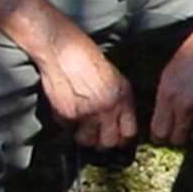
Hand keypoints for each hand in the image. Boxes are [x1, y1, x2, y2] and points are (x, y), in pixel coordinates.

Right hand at [36, 26, 139, 148]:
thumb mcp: (115, 77)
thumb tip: (119, 119)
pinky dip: (66, 124)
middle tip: (96, 136)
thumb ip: (120, 100)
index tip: (116, 137)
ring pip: (87, 141)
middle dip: (102, 142)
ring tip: (80, 128)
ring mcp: (88, 114)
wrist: (62, 49)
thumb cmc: (86, 57)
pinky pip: (67, 129)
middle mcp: (108, 109)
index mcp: (123, 99)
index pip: (129, 133)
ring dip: (83, 137)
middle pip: (109, 142)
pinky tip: (66, 112)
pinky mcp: (67, 114)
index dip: (122, 138)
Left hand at [150, 7, 192, 144]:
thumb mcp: (169, 72)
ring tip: (192, 128)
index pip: (159, 131)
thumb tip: (162, 116)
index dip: (159, 136)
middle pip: (177, 139)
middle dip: (175, 137)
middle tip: (177, 132)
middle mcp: (185, 106)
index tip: (161, 135)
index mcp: (168, 95)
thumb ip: (164, 97)